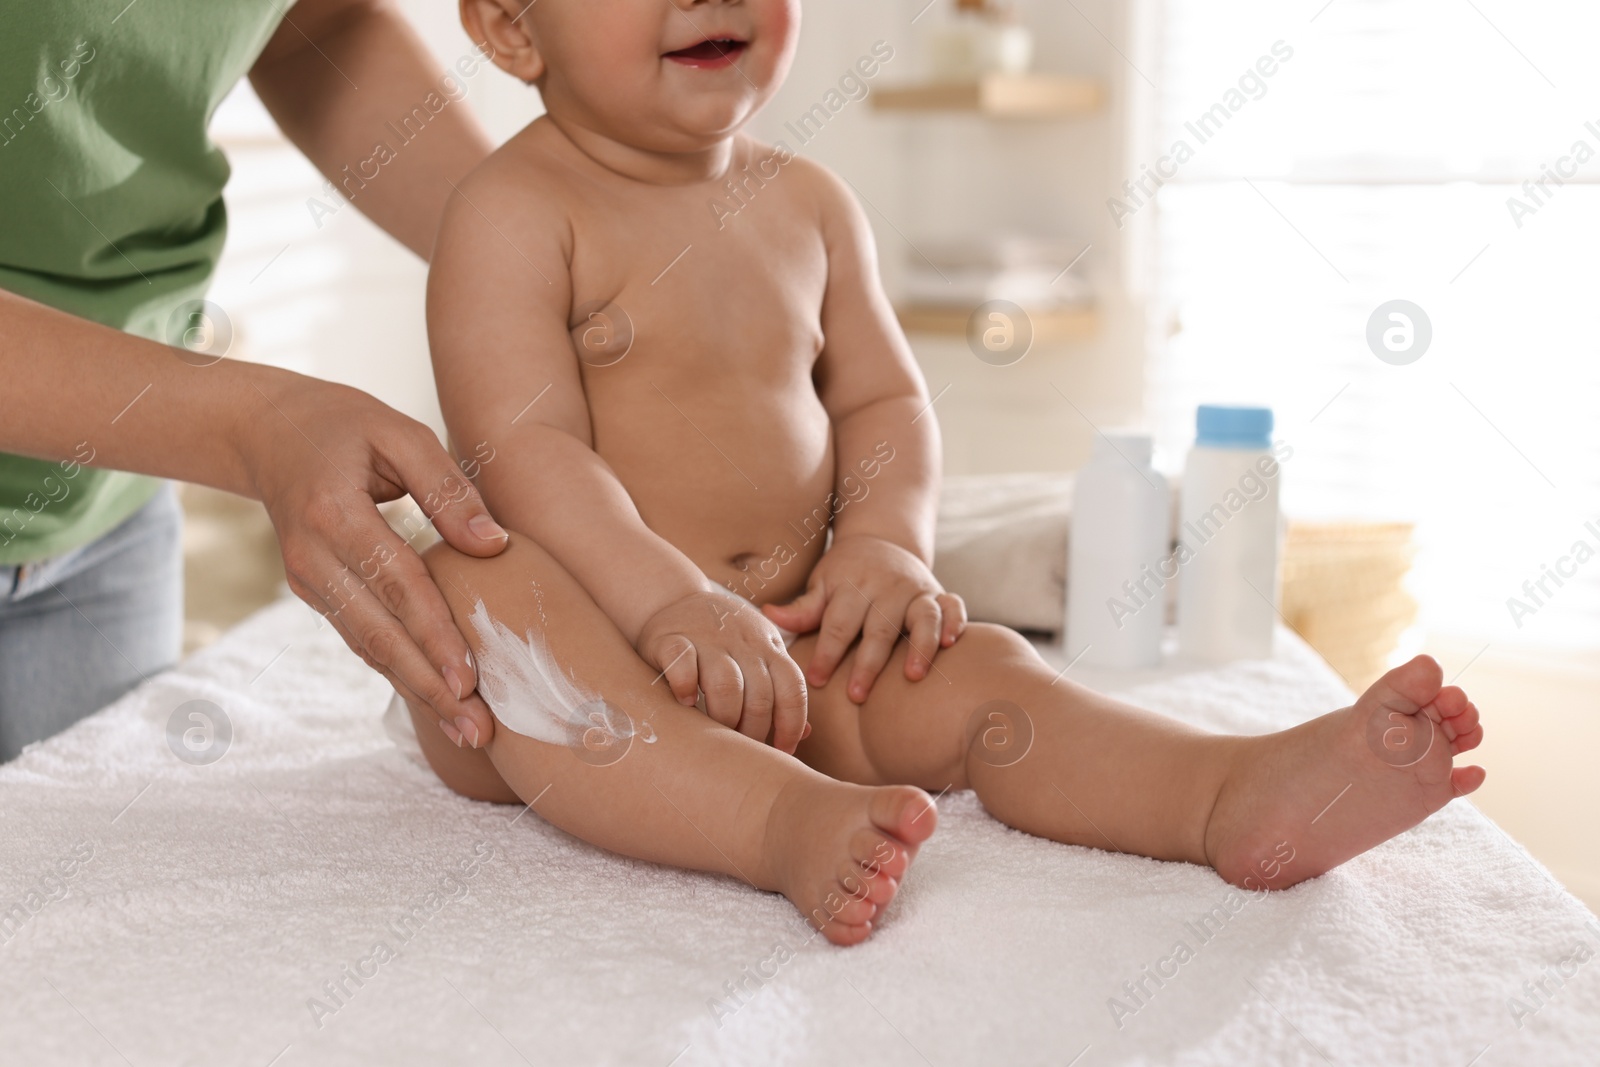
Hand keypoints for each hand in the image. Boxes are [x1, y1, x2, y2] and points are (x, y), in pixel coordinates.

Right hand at [237, 368, 510, 747]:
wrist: (267, 432)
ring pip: (367, 647)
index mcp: (333, 513)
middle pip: (378, 633)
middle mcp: (313, 558)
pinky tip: (437, 700)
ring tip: (469, 731)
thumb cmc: (345, 424)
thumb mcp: (399, 432)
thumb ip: (447, 487)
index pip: (395, 582)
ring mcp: (308, 581)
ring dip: (418, 691)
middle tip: (479, 728)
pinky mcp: (316, 593)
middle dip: (430, 685)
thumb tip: (495, 547)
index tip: (471, 675)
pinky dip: (399, 672)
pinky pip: (362, 638)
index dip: (433, 631)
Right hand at [636, 589, 808, 753]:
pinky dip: (684, 686)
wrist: (673, 598)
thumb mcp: (758, 656)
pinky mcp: (671, 638)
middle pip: (760, 695)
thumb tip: (805, 734)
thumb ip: (780, 690)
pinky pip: (682, 663)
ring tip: (717, 731)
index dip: (792, 724)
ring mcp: (706, 637)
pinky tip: (686, 701)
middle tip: (743, 746)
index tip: (783, 750)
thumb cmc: (721, 639)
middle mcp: (742, 641)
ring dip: (724, 716)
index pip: (793, 687)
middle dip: (754, 731)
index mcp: (769, 646)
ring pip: (726, 684)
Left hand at [763, 534, 965, 703]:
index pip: (838, 623)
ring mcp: (915, 589)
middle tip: (856, 694)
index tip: (815, 680)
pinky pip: (953, 605)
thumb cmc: (844, 573)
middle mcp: (887, 586)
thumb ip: (802, 607)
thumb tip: (769, 613)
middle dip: (868, 662)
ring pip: (922, 616)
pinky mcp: (938, 592)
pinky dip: (956, 622)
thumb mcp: (821, 584)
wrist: (881, 540)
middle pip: (878, 627)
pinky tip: (951, 644)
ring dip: (919, 645)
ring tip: (912, 675)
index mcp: (852, 586)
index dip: (827, 652)